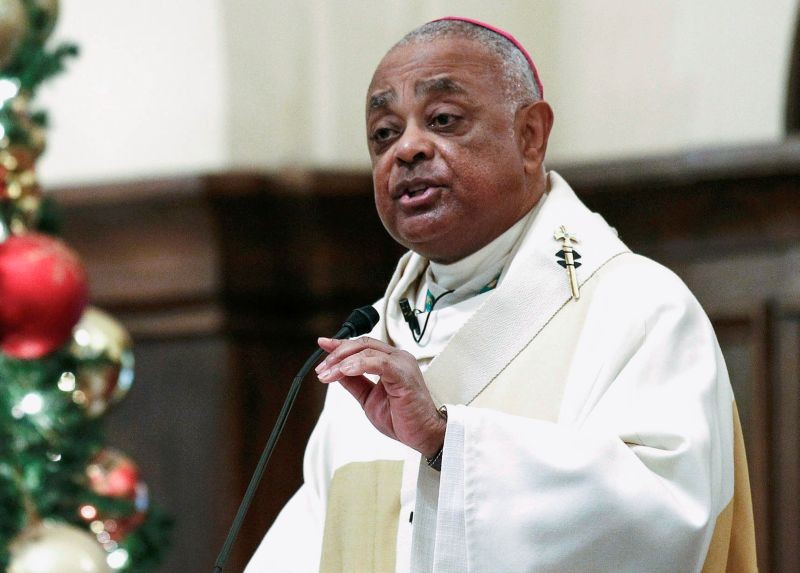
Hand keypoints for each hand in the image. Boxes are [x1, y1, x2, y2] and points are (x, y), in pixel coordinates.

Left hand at [315, 336, 445, 457]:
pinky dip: (359, 364)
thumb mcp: (368, 398)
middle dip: (337, 354)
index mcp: (390, 361)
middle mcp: (397, 358)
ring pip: (367, 351)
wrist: (423, 435)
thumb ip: (354, 382)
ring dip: (343, 361)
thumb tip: (336, 371)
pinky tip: (344, 371)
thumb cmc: (403, 418)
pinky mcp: (404, 374)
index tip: (323, 344)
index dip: (340, 344)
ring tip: (328, 373)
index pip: (362, 345)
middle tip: (322, 368)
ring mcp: (402, 363)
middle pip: (362, 344)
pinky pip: (379, 363)